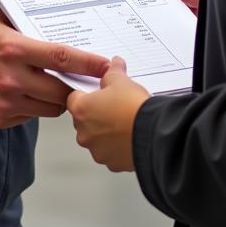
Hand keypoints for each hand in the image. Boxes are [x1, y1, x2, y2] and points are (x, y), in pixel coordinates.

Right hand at [0, 2, 108, 128]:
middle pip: (61, 91)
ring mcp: (4, 101)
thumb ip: (26, 17)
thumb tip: (56, 16)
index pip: (61, 58)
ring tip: (54, 85)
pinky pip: (30, 117)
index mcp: (14, 48)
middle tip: (82, 80)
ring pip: (49, 109)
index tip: (105, 65)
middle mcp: (11, 77)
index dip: (87, 63)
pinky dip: (35, 107)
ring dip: (57, 99)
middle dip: (75, 86)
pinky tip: (28, 92)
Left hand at [67, 56, 148, 171]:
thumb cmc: (132, 109)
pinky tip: (130, 135)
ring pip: (97, 137)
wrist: (151, 134)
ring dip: (106, 131)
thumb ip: (113, 71)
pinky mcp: (111, 162)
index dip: (87, 93)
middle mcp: (84, 133)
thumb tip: (114, 64)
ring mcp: (96, 150)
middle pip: (84, 119)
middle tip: (115, 105)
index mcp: (81, 110)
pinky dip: (117, 145)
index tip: (98, 92)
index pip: (73, 98)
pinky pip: (110, 151)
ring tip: (125, 121)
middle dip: (97, 113)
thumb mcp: (122, 81)